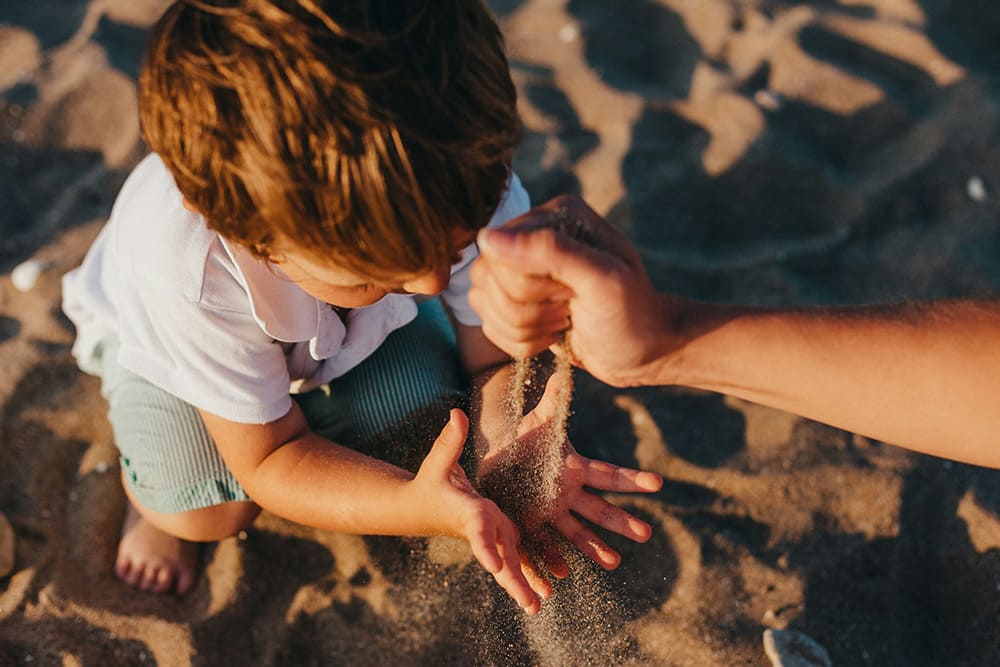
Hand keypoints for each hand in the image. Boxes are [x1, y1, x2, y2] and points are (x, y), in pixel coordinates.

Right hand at [411, 408, 550, 613]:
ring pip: (510, 563)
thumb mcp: (439, 460)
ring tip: (540, 604)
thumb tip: (456, 414)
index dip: (486, 547)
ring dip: (524, 583)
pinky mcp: (498, 536)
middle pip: (500, 558)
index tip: (495, 566)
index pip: (478, 532)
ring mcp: (491, 535)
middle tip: (531, 605)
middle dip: (514, 580)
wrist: (420, 507)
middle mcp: (483, 528)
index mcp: (469, 512)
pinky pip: (515, 558)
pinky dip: (527, 574)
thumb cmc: (430, 481)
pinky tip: (545, 591)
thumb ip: (450, 440)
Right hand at [470, 195, 681, 387]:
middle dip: (527, 309)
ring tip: (562, 321)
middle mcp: (532, 236)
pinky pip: (488, 324)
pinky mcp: (515, 302)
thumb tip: (488, 238)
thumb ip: (551, 251)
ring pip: (482, 302)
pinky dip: (520, 342)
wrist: (644, 352)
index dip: (528, 285)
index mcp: (554, 216)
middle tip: (568, 309)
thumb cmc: (632, 314)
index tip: (569, 294)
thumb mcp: (602, 279)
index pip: (499, 252)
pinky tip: (552, 335)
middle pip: (486, 278)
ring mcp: (520, 269)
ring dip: (523, 328)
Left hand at [478, 374, 662, 575]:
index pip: (608, 475)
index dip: (632, 479)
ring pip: (576, 533)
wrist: (498, 461)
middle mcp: (568, 495)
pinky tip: (561, 574)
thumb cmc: (524, 440)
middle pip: (599, 510)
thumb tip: (565, 372)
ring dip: (594, 548)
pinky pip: (543, 545)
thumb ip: (554, 402)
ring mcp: (551, 513)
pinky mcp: (530, 525)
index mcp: (575, 470)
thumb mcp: (538, 422)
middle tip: (646, 534)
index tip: (658, 483)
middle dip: (621, 522)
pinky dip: (552, 560)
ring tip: (614, 563)